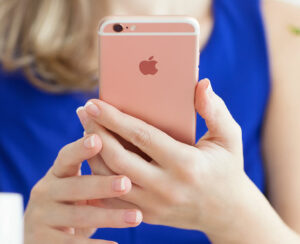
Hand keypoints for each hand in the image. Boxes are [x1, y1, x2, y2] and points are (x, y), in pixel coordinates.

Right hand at [24, 134, 141, 243]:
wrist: (43, 233)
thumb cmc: (69, 201)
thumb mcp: (75, 182)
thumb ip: (92, 165)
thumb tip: (120, 135)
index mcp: (56, 173)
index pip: (66, 157)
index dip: (80, 148)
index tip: (98, 139)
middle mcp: (45, 191)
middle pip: (75, 186)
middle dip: (102, 185)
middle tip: (126, 183)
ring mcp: (41, 217)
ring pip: (78, 216)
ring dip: (109, 216)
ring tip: (136, 217)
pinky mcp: (43, 240)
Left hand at [77, 78, 246, 229]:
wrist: (227, 213)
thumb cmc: (227, 170)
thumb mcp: (229, 138)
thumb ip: (214, 110)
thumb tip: (201, 84)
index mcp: (186, 164)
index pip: (141, 136)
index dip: (114, 118)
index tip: (94, 103)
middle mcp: (166, 187)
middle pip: (118, 158)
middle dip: (96, 132)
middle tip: (83, 112)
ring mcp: (154, 205)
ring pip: (110, 179)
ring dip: (92, 154)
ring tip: (85, 131)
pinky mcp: (146, 216)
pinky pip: (113, 198)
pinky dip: (98, 178)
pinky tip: (92, 159)